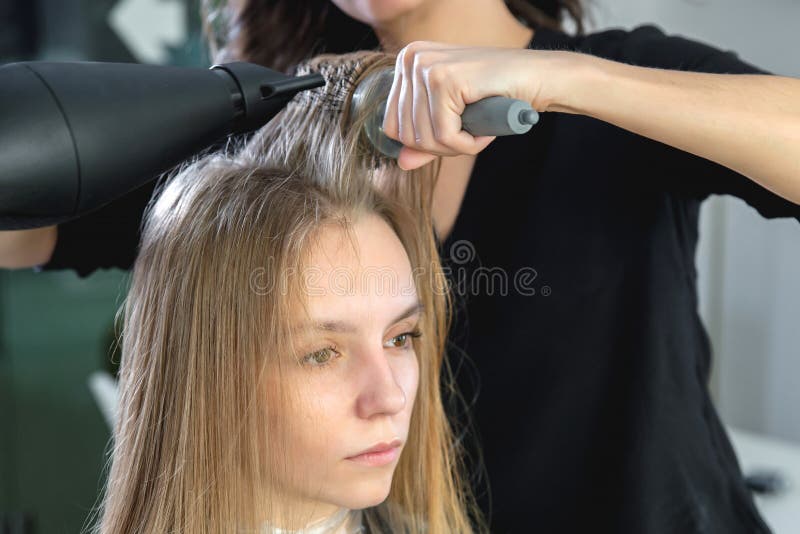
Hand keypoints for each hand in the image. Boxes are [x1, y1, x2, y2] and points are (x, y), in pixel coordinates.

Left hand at [381, 40, 567, 169]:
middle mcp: (411, 59)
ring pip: (425, 138)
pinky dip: (467, 145)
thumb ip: (424, 140)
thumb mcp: (452, 119)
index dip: (423, 143)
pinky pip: (445, 136)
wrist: (535, 78)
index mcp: (406, 61)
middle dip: (440, 147)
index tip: (453, 135)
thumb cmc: (494, 96)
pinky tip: (484, 132)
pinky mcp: (444, 79)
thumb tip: (401, 163)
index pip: (392, 125)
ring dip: (456, 147)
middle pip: (406, 134)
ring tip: (478, 131)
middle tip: (468, 136)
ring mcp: (426, 66)